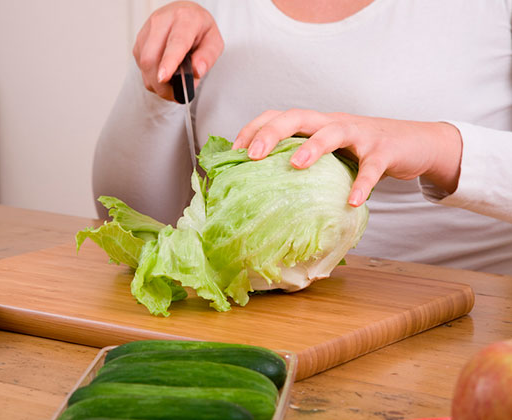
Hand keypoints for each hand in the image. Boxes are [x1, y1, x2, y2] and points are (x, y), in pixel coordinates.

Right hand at [132, 1, 223, 100]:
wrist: (183, 14)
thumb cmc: (199, 29)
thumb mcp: (213, 41)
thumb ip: (208, 57)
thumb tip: (196, 71)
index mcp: (185, 19)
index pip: (175, 42)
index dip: (168, 62)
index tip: (164, 77)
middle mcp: (162, 21)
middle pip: (151, 58)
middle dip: (161, 84)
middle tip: (175, 95)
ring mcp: (147, 31)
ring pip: (143, 65)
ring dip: (156, 83)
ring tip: (172, 84)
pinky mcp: (139, 42)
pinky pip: (141, 67)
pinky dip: (152, 77)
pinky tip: (164, 73)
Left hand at [233, 109, 462, 206]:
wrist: (416, 143)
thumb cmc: (363, 151)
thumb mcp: (331, 153)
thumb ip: (305, 162)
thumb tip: (266, 190)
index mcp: (317, 124)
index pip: (279, 116)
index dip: (254, 128)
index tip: (234, 150)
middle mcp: (334, 123)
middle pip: (298, 117)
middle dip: (272, 132)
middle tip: (252, 155)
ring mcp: (360, 134)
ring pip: (333, 132)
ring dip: (313, 147)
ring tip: (295, 166)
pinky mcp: (384, 151)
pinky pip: (372, 167)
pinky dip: (362, 183)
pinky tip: (351, 200)